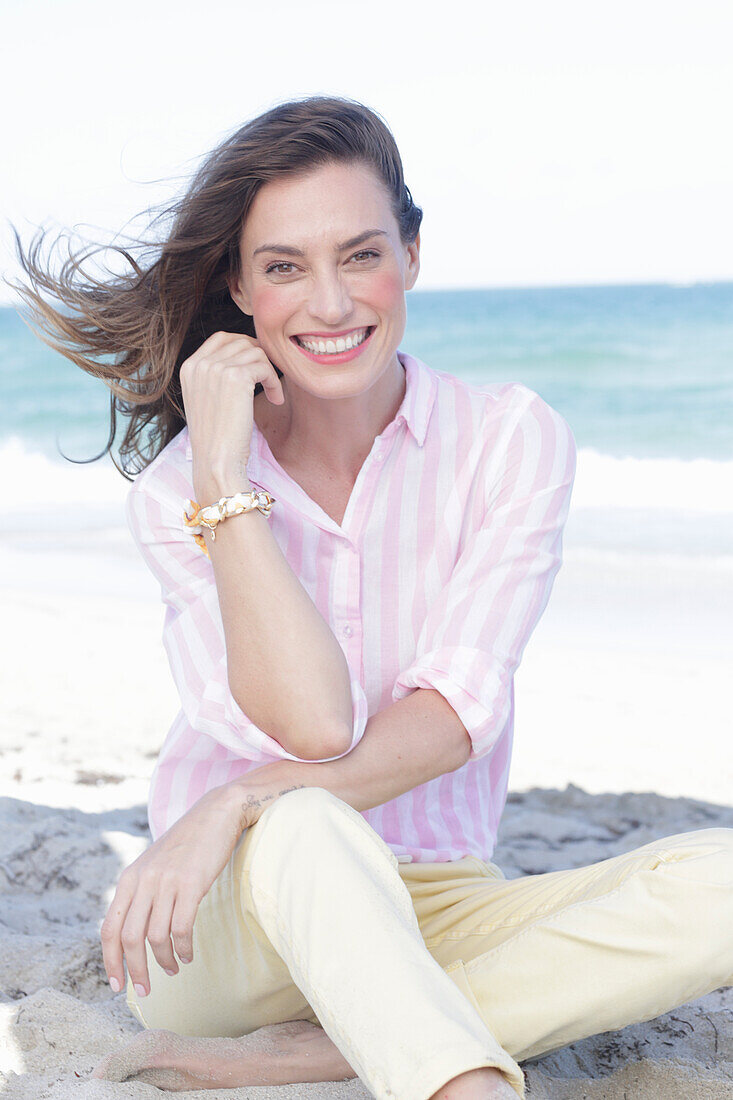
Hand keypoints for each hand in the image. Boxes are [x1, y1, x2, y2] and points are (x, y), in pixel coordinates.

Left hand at [100, 763, 306, 996]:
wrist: (216, 813)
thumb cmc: (187, 844)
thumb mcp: (154, 865)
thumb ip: (141, 894)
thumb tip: (132, 936)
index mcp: (130, 878)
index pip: (108, 928)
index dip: (110, 961)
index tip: (116, 985)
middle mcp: (143, 880)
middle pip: (129, 939)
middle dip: (135, 971)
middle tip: (145, 991)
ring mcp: (167, 881)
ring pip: (155, 937)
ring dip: (164, 962)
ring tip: (174, 970)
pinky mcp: (191, 883)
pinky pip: (181, 927)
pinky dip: (183, 948)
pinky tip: (189, 954)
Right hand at [180, 331, 284, 501]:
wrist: (216, 461)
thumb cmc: (216, 437)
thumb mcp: (206, 399)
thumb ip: (216, 375)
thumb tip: (245, 353)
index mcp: (189, 367)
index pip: (221, 338)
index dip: (244, 347)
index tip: (257, 367)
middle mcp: (199, 363)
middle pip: (241, 343)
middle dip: (260, 360)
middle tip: (268, 380)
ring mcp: (216, 368)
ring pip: (256, 353)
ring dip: (270, 372)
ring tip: (272, 394)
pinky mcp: (237, 377)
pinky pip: (265, 367)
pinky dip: (275, 382)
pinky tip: (276, 400)